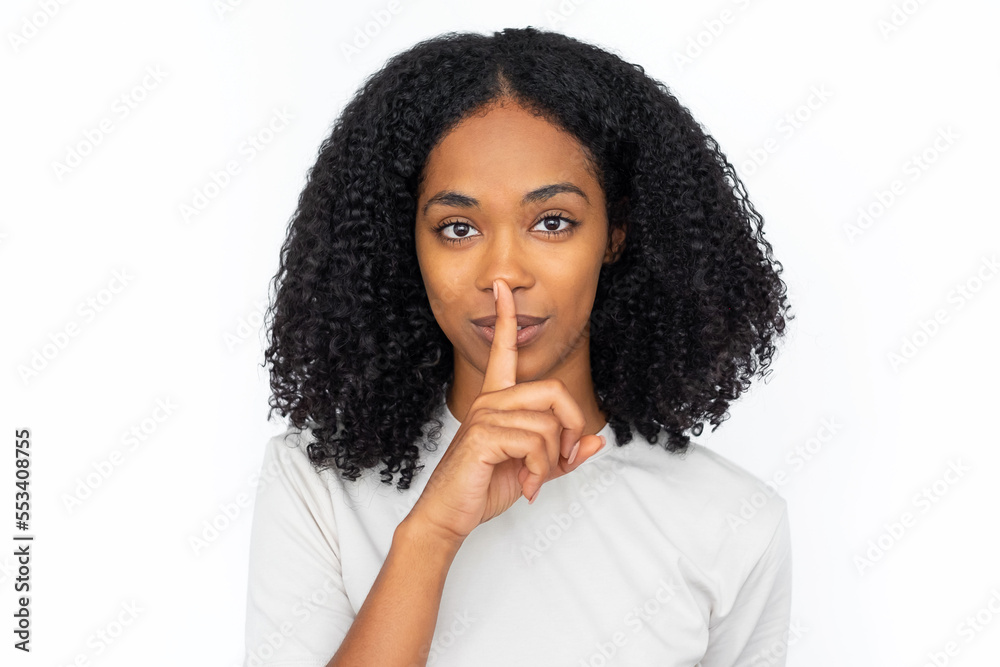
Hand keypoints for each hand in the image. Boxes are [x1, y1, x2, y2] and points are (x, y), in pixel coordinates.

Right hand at [406, 278, 606, 548]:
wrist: (450, 515)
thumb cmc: (483, 487)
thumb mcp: (532, 469)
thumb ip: (563, 453)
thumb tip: (596, 439)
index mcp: (497, 400)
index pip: (503, 350)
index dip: (506, 319)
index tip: (502, 289)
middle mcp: (490, 401)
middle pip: (553, 390)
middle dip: (570, 426)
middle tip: (562, 458)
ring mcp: (485, 416)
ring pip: (548, 425)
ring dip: (551, 461)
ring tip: (533, 479)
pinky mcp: (484, 436)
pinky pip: (535, 442)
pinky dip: (539, 470)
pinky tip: (525, 485)